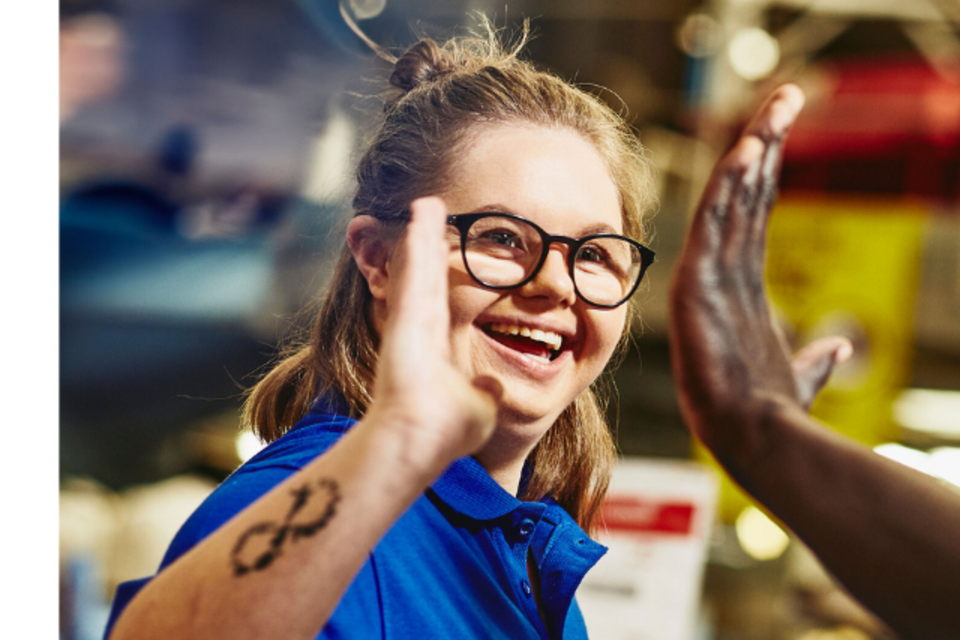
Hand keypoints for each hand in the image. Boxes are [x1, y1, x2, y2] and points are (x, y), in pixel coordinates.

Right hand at [366, 197, 500, 475]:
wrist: (422, 443)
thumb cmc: (447, 432)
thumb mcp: (480, 406)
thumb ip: (486, 392)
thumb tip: (498, 387)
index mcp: (436, 345)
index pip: (444, 300)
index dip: (447, 275)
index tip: (448, 253)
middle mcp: (419, 329)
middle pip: (425, 277)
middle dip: (428, 246)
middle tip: (429, 216)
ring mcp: (408, 322)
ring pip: (415, 268)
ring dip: (420, 236)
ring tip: (425, 205)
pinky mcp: (403, 319)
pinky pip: (412, 272)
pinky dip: (416, 243)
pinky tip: (421, 216)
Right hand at [668, 86, 850, 469]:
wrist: (749, 435)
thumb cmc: (758, 410)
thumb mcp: (797, 372)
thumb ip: (814, 355)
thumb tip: (839, 345)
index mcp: (741, 289)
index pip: (752, 217)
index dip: (765, 175)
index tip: (777, 137)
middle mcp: (722, 274)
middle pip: (744, 195)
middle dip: (765, 143)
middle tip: (784, 97)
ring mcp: (709, 276)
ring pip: (732, 198)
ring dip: (755, 148)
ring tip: (778, 104)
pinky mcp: (700, 283)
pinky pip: (717, 222)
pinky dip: (731, 184)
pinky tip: (750, 149)